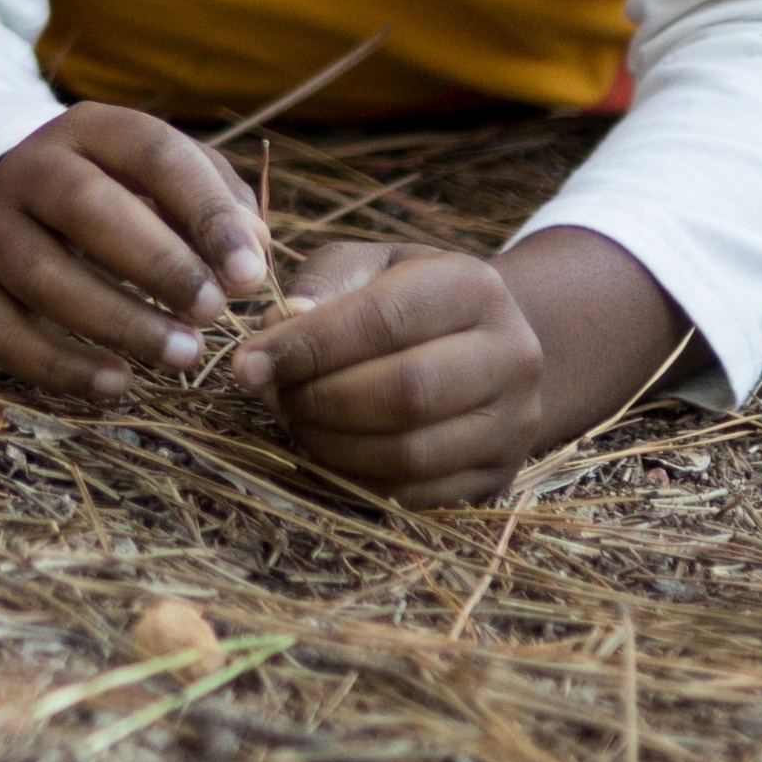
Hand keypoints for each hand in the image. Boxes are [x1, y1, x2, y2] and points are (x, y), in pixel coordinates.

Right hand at [0, 105, 269, 403]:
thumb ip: (218, 204)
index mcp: (90, 129)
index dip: (204, 212)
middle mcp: (28, 169)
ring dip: (118, 320)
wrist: (17, 214)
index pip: (152, 153)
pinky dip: (58, 366)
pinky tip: (116, 385)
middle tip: (211, 312)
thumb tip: (252, 251)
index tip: (250, 273)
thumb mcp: (168, 182)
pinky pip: (1, 332)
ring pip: (41, 273)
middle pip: (86, 207)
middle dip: (156, 264)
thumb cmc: (122, 199)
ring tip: (182, 356)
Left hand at [235, 229, 682, 505]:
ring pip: (411, 452)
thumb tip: (278, 330)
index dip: (308, 345)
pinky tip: (326, 452)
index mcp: (474, 287)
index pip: (385, 319)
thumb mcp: (367, 267)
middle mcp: (512, 354)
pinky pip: (417, 494)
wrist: (485, 346)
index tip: (247, 363)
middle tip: (272, 396)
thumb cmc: (407, 299)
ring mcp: (514, 422)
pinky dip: (356, 479)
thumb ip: (321, 286)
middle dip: (319, 399)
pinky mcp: (498, 475)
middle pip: (406, 390)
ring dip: (331, 445)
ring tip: (294, 422)